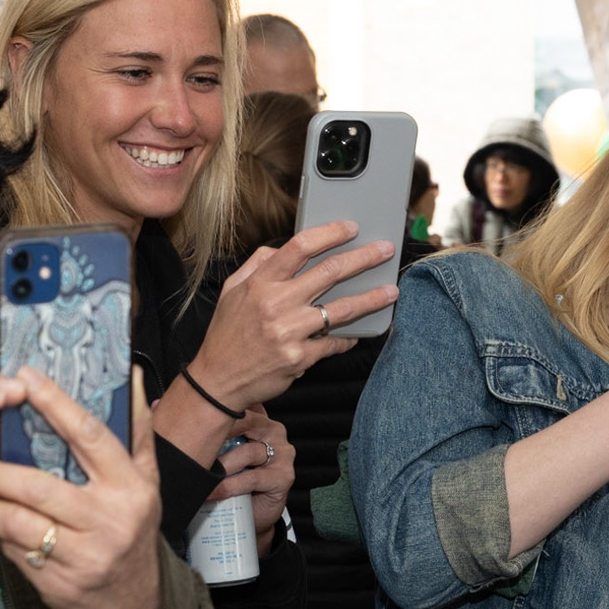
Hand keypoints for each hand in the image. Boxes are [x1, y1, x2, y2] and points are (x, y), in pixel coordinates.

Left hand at [0, 367, 162, 608]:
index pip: (88, 436)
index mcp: (130, 487)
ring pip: (16, 521)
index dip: (54, 404)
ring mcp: (83, 556)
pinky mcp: (57, 584)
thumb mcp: (147, 485)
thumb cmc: (133, 533)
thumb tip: (130, 378)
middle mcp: (109, 520)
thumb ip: (137, 434)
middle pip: (37, 485)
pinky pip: (14, 551)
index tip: (25, 378)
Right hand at [187, 220, 397, 409]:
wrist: (218, 381)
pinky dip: (349, 336)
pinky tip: (360, 331)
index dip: (330, 233)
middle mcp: (276, 305)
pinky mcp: (300, 358)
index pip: (300, 247)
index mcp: (260, 284)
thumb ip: (257, 265)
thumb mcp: (233, 291)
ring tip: (390, 291)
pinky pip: (334, 342)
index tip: (351, 228)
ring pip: (341, 309)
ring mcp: (290, 333)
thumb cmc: (226, 334)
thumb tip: (281, 247)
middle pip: (330, 272)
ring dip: (371, 298)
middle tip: (384, 250)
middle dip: (363, 258)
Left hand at [205, 408, 294, 554]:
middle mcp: (273, 431)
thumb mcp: (213, 450)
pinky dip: (229, 486)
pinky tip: (213, 491)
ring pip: (247, 451)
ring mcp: (281, 453)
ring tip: (202, 474)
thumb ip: (194, 427)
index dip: (215, 408)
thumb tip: (156, 405)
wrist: (251, 517)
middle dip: (217, 432)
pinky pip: (252, 477)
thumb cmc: (232, 481)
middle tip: (194, 443)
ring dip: (220, 466)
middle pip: (245, 422)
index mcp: (258, 419)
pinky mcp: (282, 477)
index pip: (239, 404)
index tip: (191, 414)